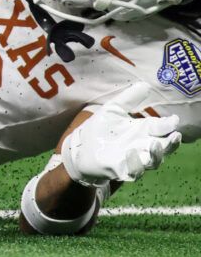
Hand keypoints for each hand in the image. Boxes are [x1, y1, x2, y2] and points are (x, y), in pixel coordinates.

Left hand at [60, 104, 180, 185]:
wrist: (81, 146)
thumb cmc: (101, 128)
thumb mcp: (113, 109)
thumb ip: (129, 98)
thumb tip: (146, 84)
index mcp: (143, 131)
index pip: (160, 128)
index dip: (168, 125)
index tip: (174, 120)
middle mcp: (143, 146)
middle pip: (164, 148)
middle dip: (171, 143)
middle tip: (175, 136)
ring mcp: (134, 160)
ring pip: (153, 161)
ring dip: (156, 154)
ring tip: (155, 144)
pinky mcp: (122, 170)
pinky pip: (133, 171)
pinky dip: (135, 164)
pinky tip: (132, 153)